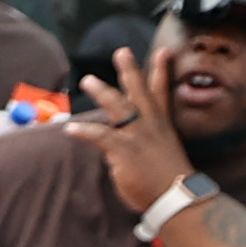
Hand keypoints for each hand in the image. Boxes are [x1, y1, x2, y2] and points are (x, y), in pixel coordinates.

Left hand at [68, 47, 191, 212]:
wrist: (175, 196)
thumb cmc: (166, 181)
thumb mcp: (160, 153)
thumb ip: (143, 142)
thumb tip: (123, 142)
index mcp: (161, 124)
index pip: (161, 92)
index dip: (161, 71)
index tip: (163, 50)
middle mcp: (151, 125)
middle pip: (140, 91)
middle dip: (130, 70)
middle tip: (122, 51)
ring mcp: (138, 136)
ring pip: (119, 107)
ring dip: (102, 92)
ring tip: (87, 80)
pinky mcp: (125, 150)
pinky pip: (101, 136)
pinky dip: (84, 131)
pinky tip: (70, 129)